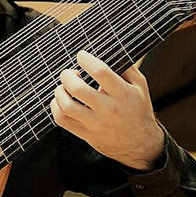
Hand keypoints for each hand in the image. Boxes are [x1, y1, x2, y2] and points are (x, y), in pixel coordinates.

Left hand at [50, 50, 163, 170]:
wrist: (140, 145)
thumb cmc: (139, 111)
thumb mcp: (140, 87)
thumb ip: (127, 68)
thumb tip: (110, 51)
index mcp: (122, 93)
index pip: (100, 71)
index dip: (86, 60)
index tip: (81, 56)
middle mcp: (107, 109)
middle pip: (77, 89)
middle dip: (67, 76)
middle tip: (69, 73)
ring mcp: (95, 123)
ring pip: (66, 106)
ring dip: (59, 91)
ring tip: (63, 87)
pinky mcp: (85, 134)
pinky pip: (62, 120)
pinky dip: (55, 107)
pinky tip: (61, 100)